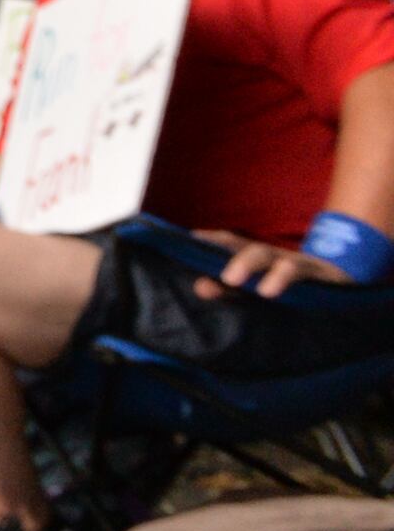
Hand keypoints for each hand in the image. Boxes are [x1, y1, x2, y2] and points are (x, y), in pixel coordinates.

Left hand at [193, 229, 347, 298]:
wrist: (340, 284)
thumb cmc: (288, 287)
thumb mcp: (257, 288)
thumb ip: (229, 289)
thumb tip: (199, 287)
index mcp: (257, 256)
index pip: (231, 243)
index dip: (213, 239)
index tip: (191, 238)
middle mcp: (276, 256)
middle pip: (255, 250)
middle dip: (240, 260)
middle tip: (227, 278)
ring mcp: (300, 265)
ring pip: (283, 262)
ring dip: (271, 273)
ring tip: (263, 291)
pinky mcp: (324, 279)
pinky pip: (307, 278)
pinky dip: (289, 282)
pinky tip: (278, 292)